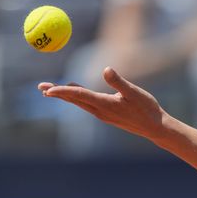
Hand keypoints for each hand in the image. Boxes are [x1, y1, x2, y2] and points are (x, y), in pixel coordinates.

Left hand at [39, 67, 171, 141]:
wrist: (155, 128)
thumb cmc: (147, 109)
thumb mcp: (135, 92)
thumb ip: (119, 81)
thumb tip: (106, 69)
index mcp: (105, 104)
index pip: (79, 95)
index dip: (62, 91)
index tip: (48, 89)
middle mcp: (101, 111)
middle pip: (74, 100)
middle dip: (56, 94)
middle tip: (40, 87)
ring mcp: (103, 115)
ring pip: (79, 103)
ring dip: (65, 96)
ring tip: (50, 91)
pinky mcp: (107, 115)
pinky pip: (87, 105)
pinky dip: (77, 98)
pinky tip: (75, 93)